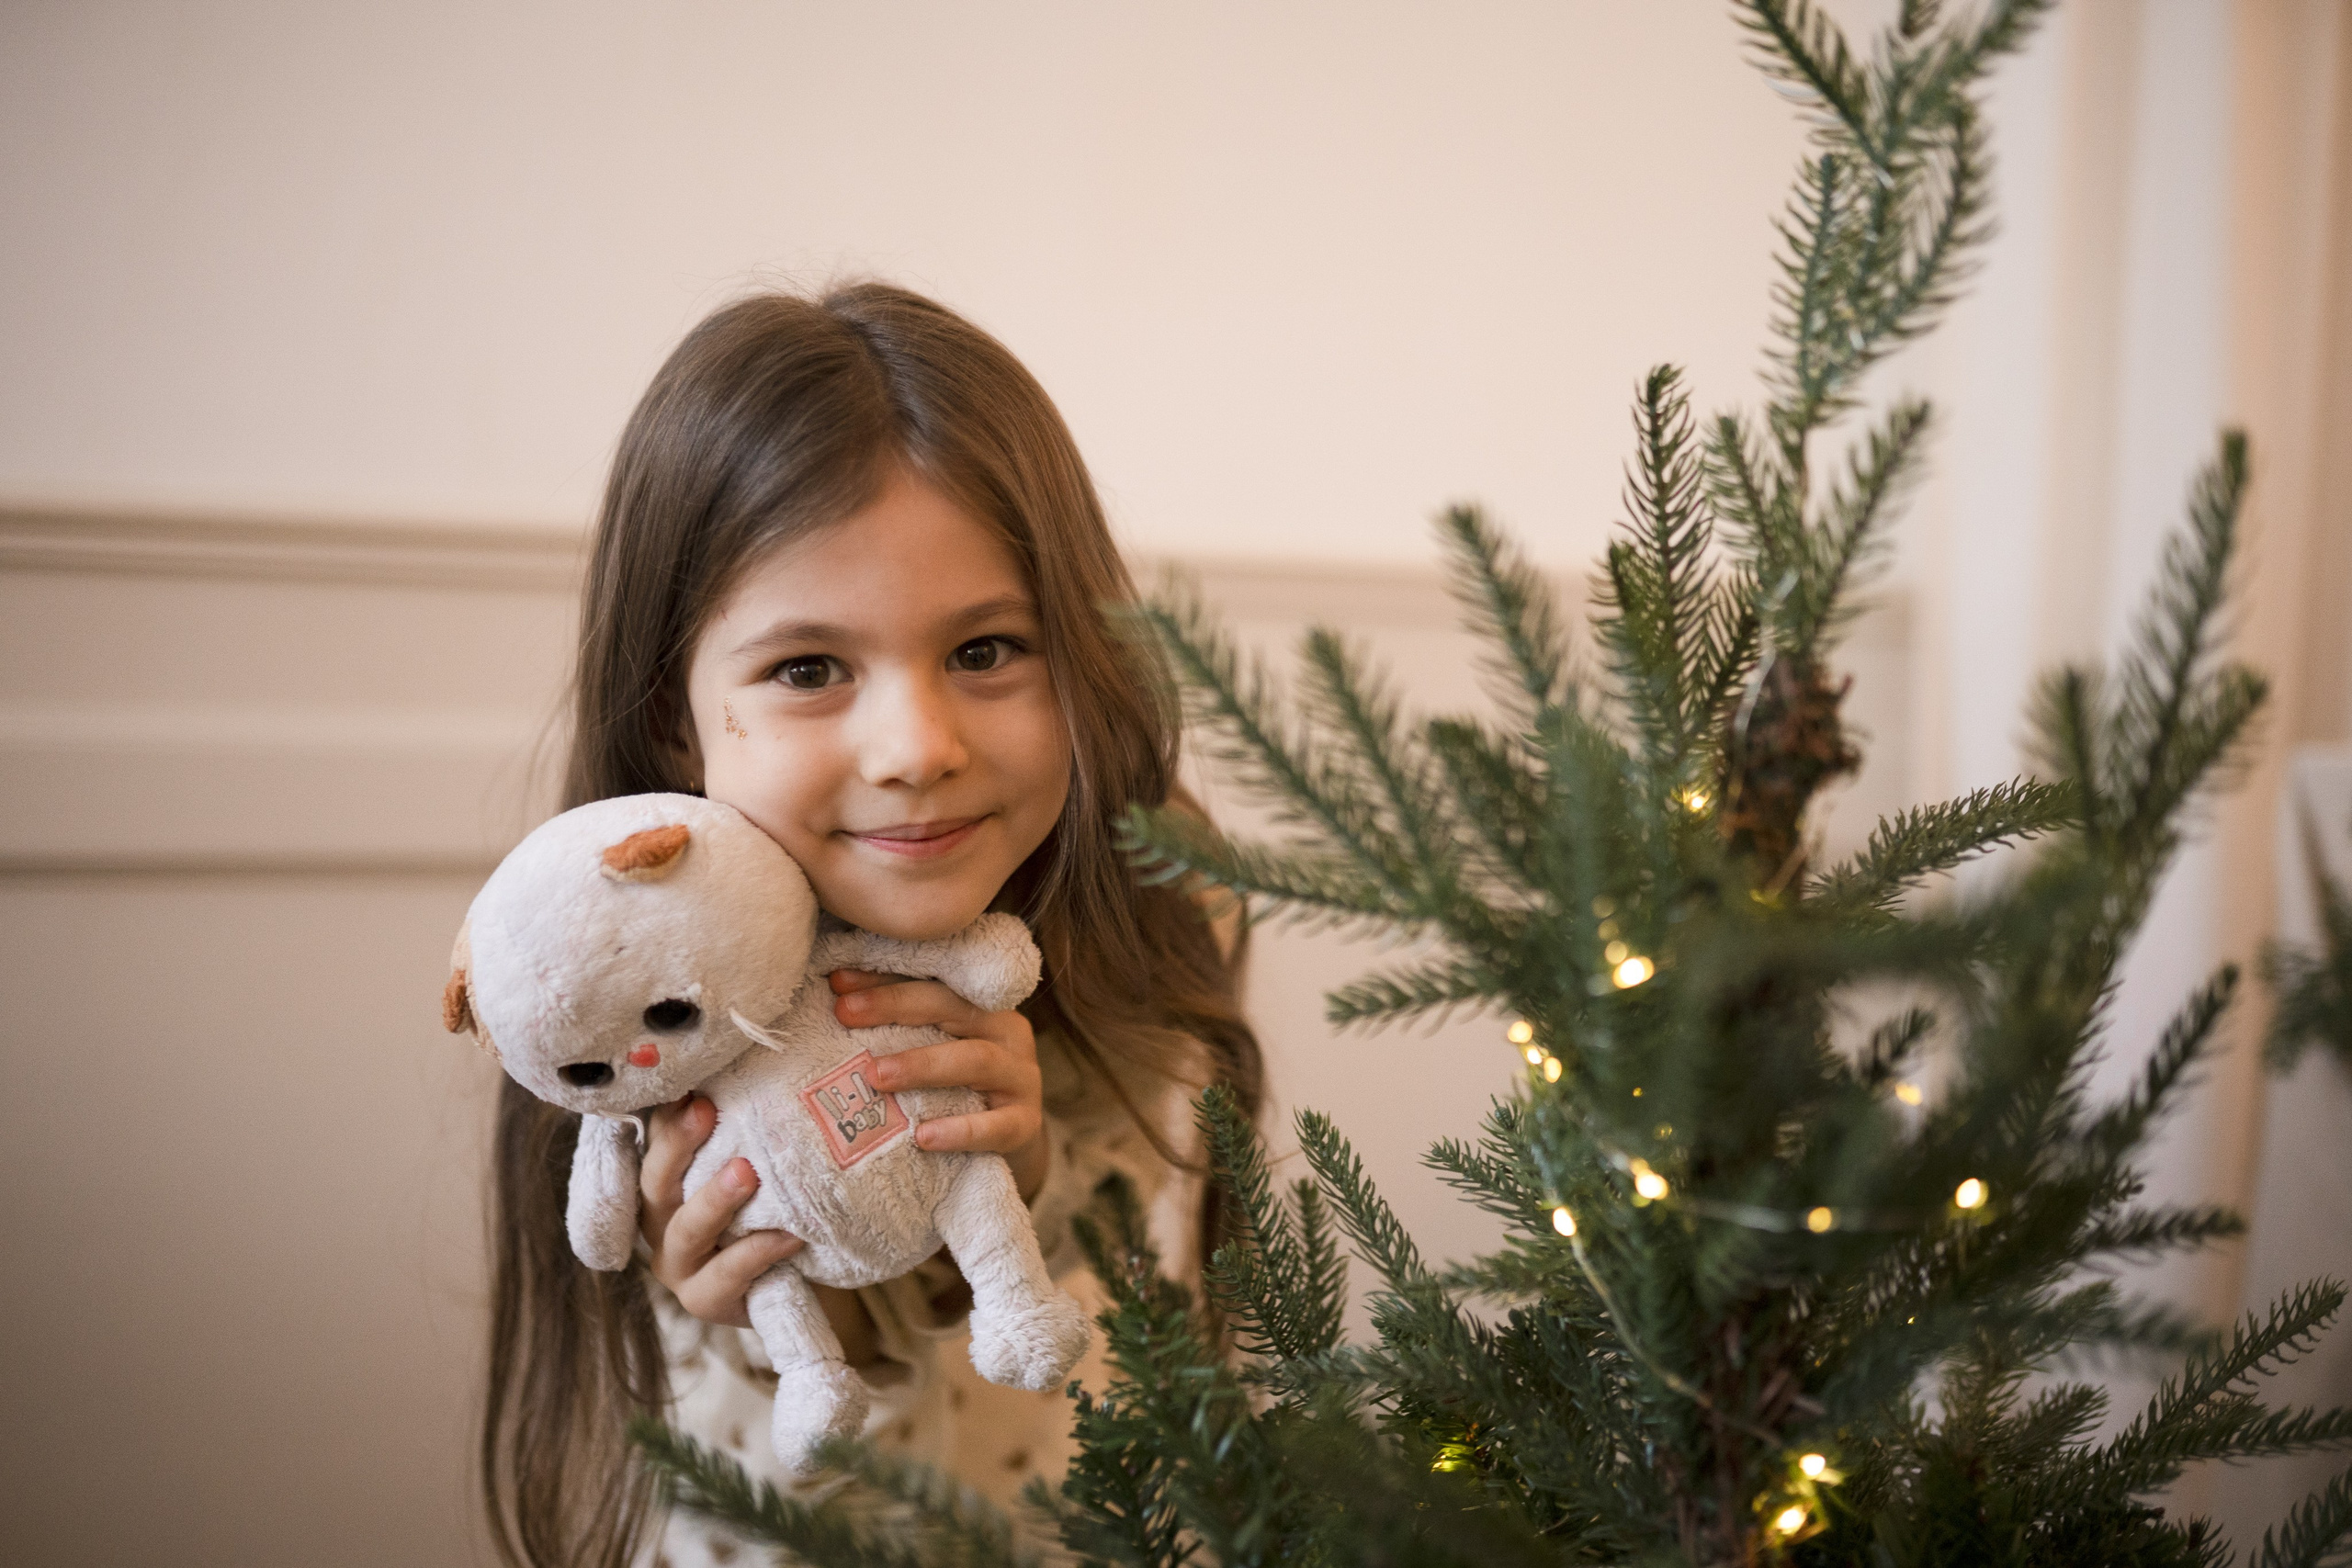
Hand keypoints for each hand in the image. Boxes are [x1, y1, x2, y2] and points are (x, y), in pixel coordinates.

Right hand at [638, 1093, 802, 1328]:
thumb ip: (744, 1126)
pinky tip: (789, 1234)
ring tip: (747, 1173)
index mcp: (663, 1183)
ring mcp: (679, 1265)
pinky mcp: (705, 1300)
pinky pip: (727, 1274)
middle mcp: (660, 1222)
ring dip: (715, 1200)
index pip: (653, 1142)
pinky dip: (757, 1252)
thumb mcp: (750, 1163)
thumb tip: (753, 1063)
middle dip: (678, 1145)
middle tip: (705, 1109)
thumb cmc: (765, 1209)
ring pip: (686, 1231)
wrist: (793, 1277)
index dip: (664, 1114)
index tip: (688, 1082)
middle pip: (656, 1182)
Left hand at [829, 969, 1050, 1200]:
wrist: (1003, 1139)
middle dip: (895, 1006)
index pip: (931, 980)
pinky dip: (960, 1130)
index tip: (837, 983)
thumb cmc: (953, 1085)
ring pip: (977, 1060)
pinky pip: (996, 1126)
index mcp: (980, 1003)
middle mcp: (1007, 1030)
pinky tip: (923, 1137)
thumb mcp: (931, 1046)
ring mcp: (1022, 1077)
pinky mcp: (1025, 1123)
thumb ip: (898, 1024)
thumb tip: (833, 999)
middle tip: (845, 1014)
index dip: (884, 978)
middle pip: (952, 1007)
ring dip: (923, 1065)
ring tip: (877, 1076)